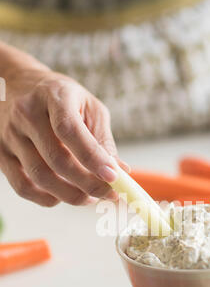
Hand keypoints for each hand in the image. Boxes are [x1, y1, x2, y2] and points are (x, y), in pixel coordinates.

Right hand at [0, 69, 128, 205]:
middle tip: (108, 194)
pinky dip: (46, 199)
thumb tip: (121, 172)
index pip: (70, 130)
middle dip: (87, 184)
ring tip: (90, 197)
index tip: (113, 177)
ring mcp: (10, 135)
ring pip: (40, 177)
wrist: (19, 87)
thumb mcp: (89, 108)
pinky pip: (22, 187)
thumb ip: (103, 140)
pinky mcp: (1, 154)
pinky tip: (63, 197)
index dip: (93, 157)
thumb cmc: (62, 100)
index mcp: (54, 96)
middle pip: (56, 159)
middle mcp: (27, 114)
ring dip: (70, 195)